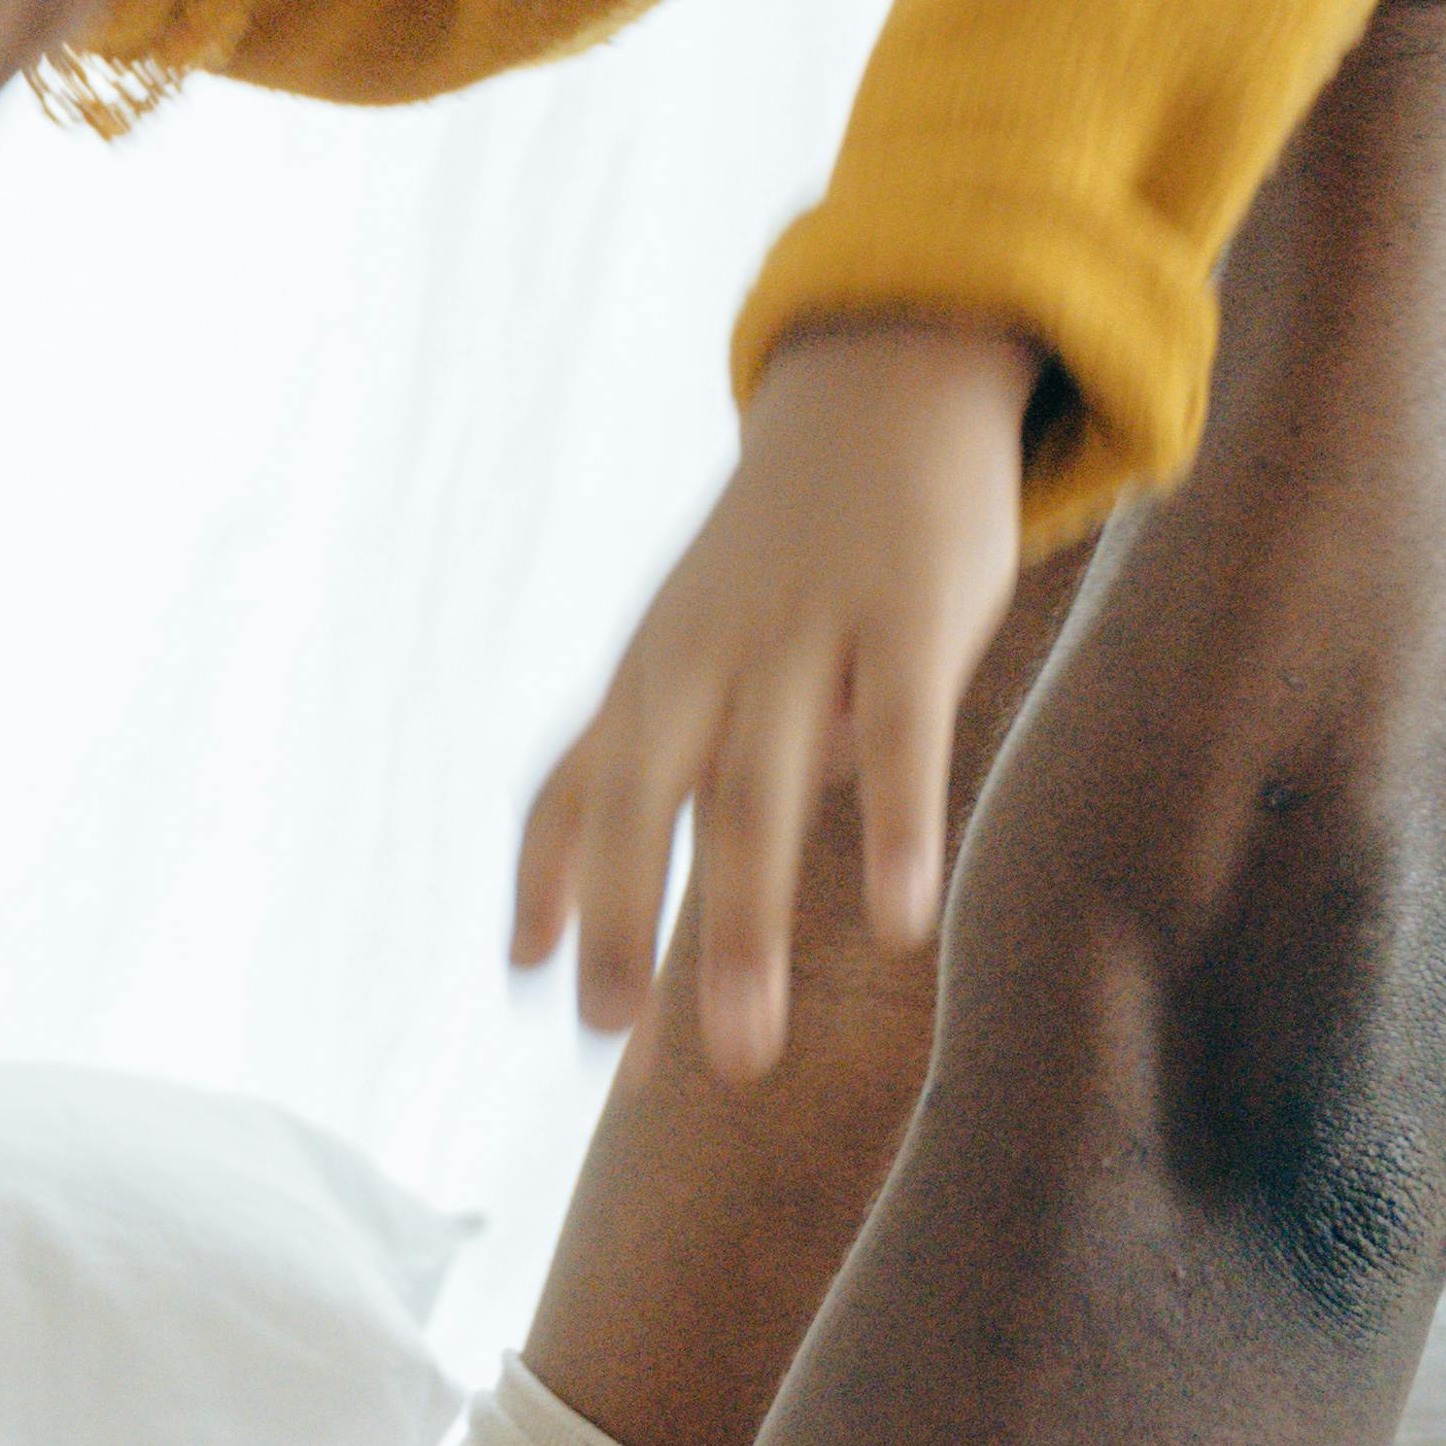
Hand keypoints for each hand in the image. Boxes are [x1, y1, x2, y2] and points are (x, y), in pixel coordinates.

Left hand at [515, 319, 1041, 1076]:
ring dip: (743, 928)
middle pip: (644, 804)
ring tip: (743, 1053)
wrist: (882, 386)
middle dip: (625, 931)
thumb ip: (643, 759)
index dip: (548, 891)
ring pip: (759, 794)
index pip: (568, 793)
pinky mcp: (908, 614)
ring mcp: (803, 635)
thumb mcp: (687, 640)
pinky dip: (892, 829)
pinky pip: (900, 735)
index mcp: (647, 674)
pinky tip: (898, 923)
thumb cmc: (779, 550)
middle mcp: (706, 659)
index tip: (537, 995)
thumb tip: (581, 906)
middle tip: (620, 1058)